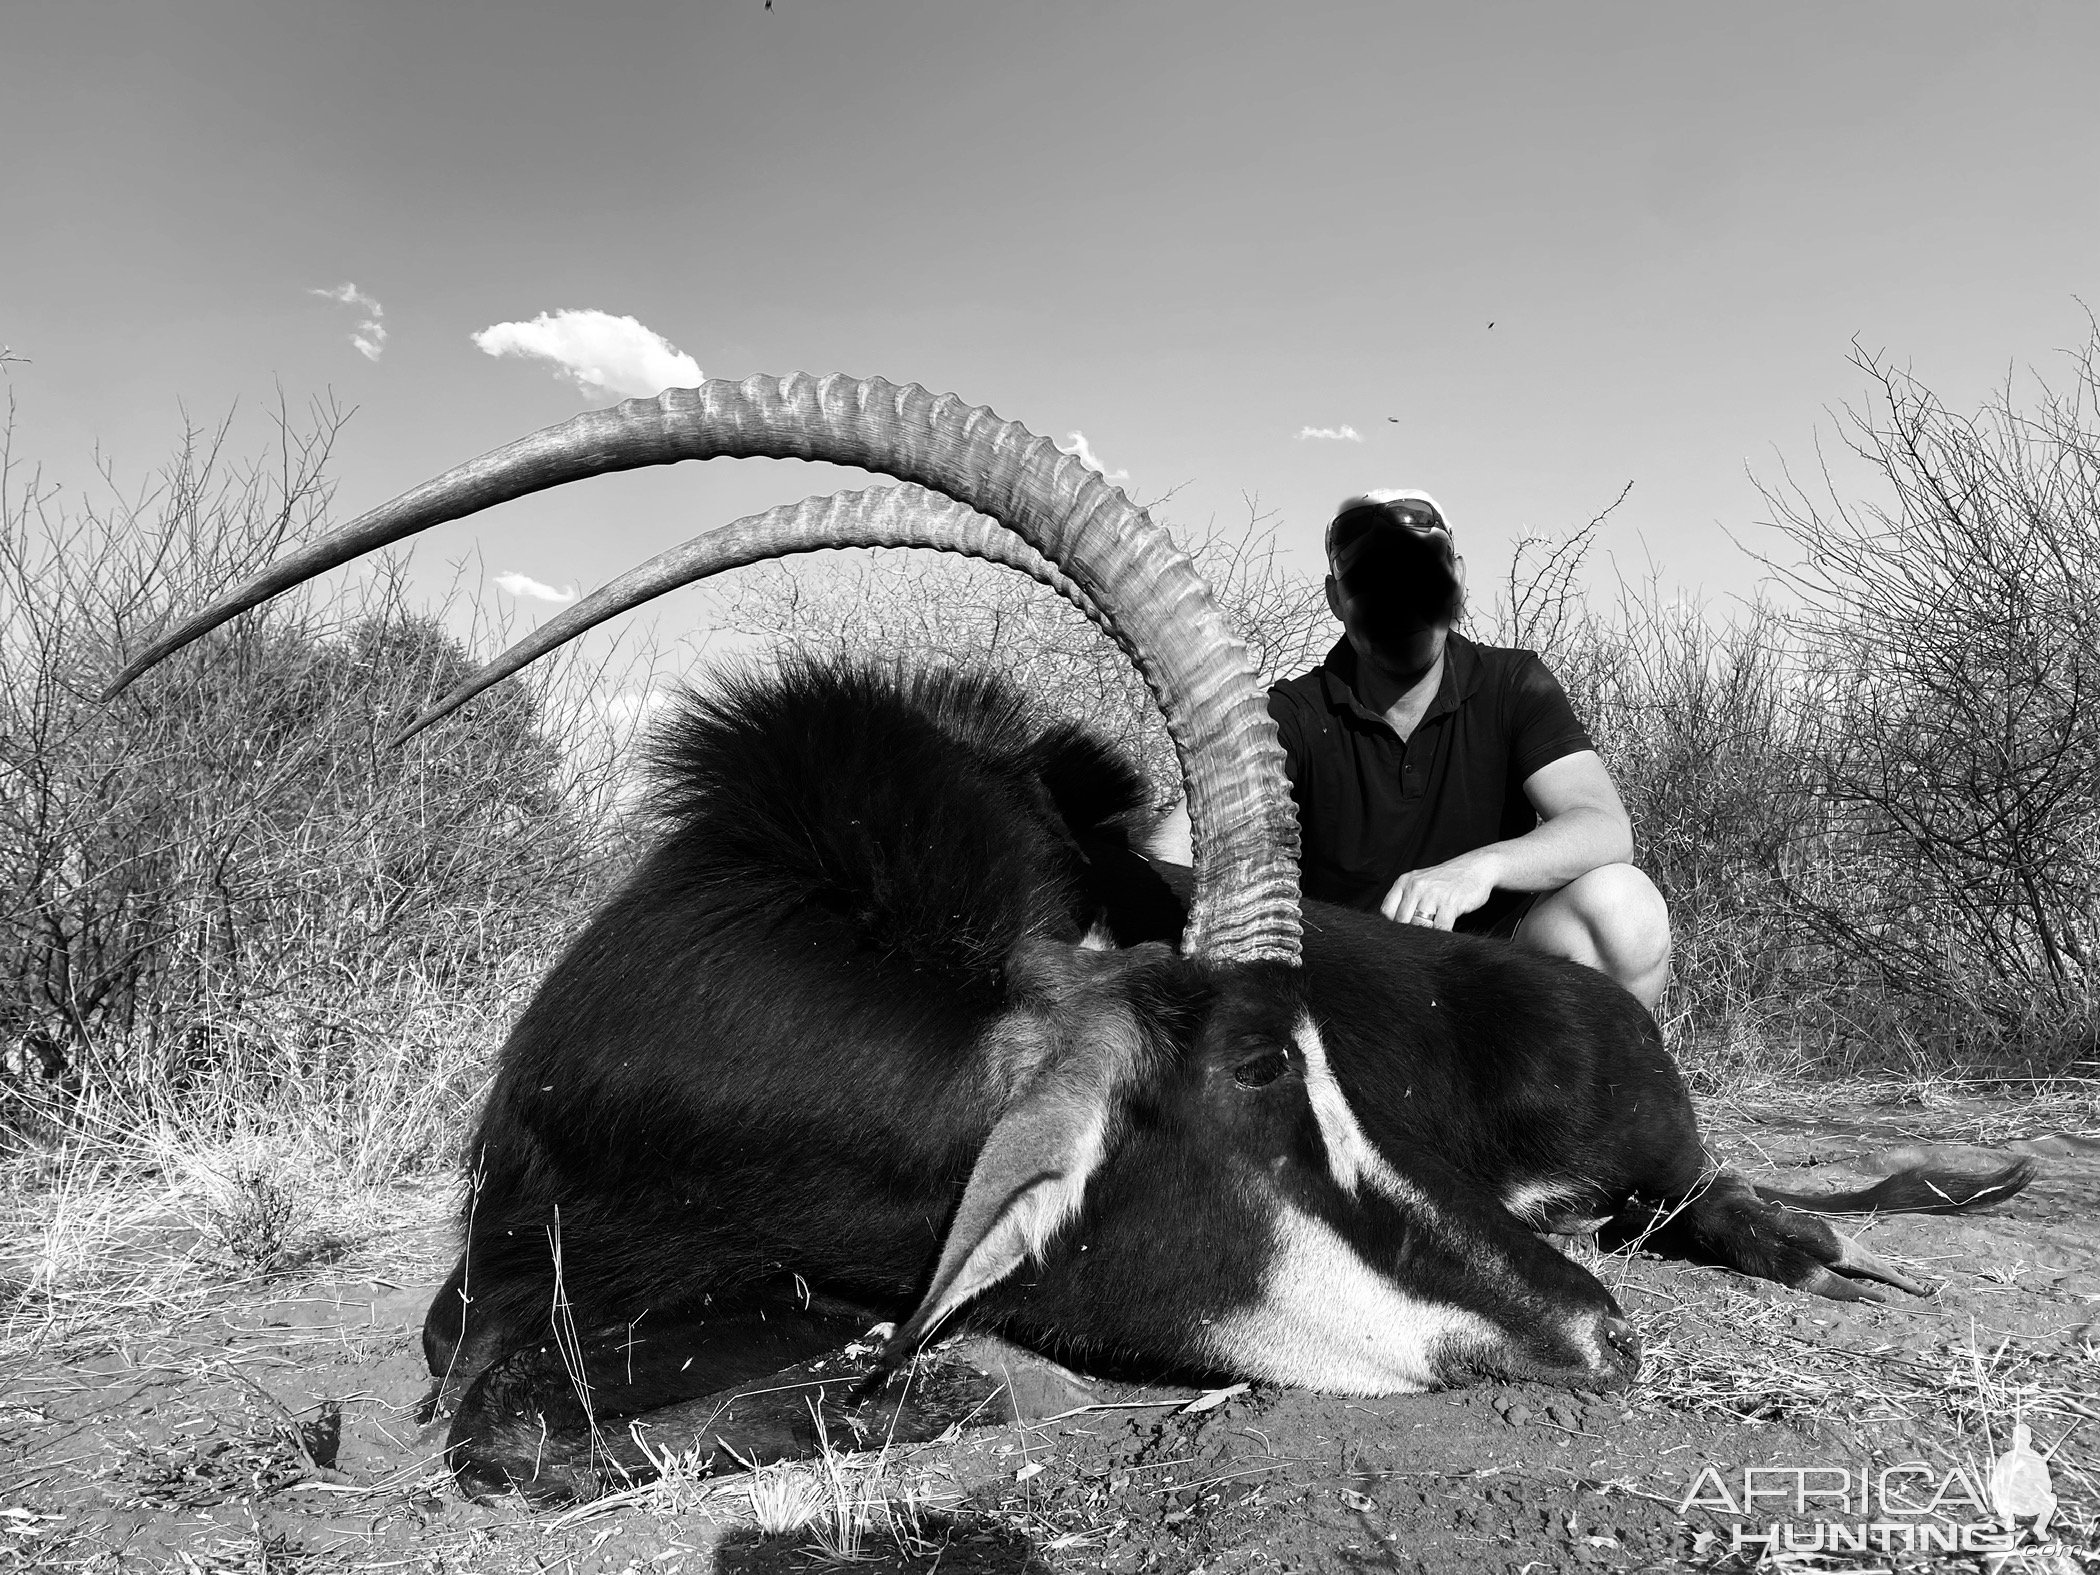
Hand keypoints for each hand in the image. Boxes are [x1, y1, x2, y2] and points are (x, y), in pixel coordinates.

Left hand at [1380, 855, 1498, 930]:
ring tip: (1430, 938)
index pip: (1387, 911)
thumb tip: (1396, 928)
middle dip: (1409, 933)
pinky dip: (1441, 935)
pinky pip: (1440, 928)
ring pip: (1419, 926)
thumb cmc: (1446, 881)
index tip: (1401, 933)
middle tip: (1417, 940)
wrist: (1475, 867)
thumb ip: (1406, 901)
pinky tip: (1444, 934)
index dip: (1393, 926)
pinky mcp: (1450, 903)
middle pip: (1402, 921)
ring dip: (1425, 935)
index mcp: (1404, 882)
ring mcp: (1433, 894)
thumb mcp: (1420, 884)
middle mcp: (1416, 886)